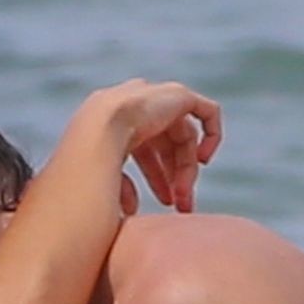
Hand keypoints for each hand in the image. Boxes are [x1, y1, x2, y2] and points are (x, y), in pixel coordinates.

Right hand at [89, 79, 223, 213]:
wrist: (95, 136)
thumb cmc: (90, 165)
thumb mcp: (106, 180)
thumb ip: (122, 188)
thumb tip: (132, 208)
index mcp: (118, 123)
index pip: (146, 150)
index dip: (157, 178)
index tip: (165, 203)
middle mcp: (138, 107)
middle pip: (168, 143)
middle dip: (174, 176)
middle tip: (181, 205)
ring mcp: (158, 99)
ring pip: (184, 136)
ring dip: (187, 169)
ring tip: (186, 195)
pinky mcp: (178, 95)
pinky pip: (207, 111)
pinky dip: (212, 134)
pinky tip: (205, 161)